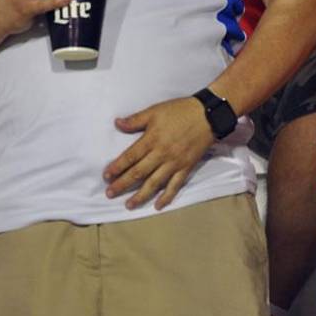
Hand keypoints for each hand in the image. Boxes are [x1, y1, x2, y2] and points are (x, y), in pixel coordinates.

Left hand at [104, 95, 213, 209]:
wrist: (208, 116)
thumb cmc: (180, 111)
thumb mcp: (155, 111)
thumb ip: (135, 119)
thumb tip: (117, 123)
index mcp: (151, 139)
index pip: (130, 157)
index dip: (117, 167)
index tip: (106, 176)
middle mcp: (161, 154)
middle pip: (138, 173)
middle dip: (122, 184)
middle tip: (110, 194)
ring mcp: (174, 163)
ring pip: (154, 183)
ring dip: (140, 195)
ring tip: (128, 205)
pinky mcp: (186, 168)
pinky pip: (175, 185)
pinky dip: (167, 196)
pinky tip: (158, 205)